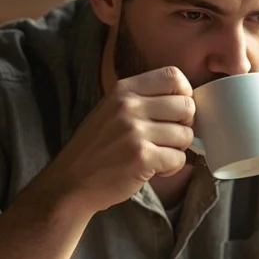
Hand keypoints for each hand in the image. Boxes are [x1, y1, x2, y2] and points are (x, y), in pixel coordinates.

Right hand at [41, 66, 194, 213]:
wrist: (71, 182)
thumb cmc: (96, 148)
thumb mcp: (111, 110)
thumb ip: (143, 100)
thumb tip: (187, 101)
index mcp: (123, 90)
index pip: (173, 76)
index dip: (184, 94)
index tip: (176, 111)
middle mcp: (129, 106)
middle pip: (186, 106)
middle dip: (184, 125)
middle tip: (168, 138)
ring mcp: (135, 132)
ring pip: (186, 135)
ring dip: (177, 149)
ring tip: (157, 155)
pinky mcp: (142, 157)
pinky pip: (179, 159)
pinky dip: (172, 168)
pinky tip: (154, 169)